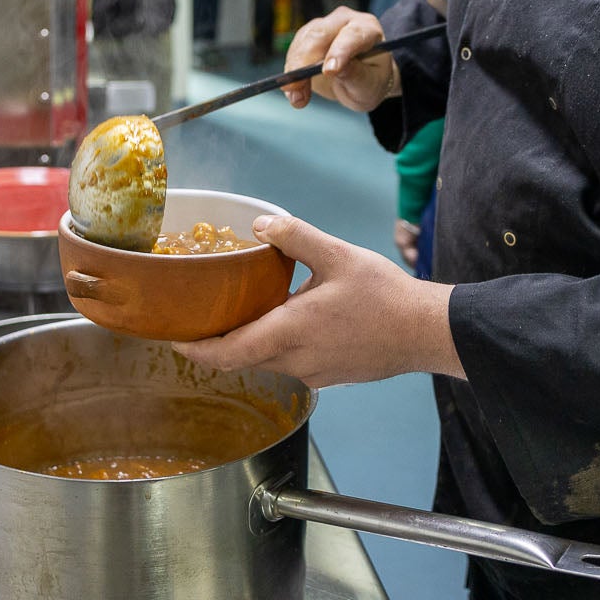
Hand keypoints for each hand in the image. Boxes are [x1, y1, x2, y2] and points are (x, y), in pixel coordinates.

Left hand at [174, 215, 461, 386]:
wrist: (426, 332)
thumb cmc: (386, 297)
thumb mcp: (337, 255)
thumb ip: (295, 237)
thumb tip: (261, 223)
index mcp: (290, 332)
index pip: (227, 353)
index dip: (195, 349)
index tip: (174, 338)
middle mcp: (296, 360)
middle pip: (242, 358)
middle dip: (217, 342)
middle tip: (200, 318)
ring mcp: (313, 373)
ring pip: (266, 361)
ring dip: (249, 341)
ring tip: (241, 311)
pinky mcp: (329, 375)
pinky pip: (290, 363)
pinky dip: (277, 345)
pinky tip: (287, 319)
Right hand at [281, 8, 396, 111]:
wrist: (361, 80)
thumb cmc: (370, 80)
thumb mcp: (369, 85)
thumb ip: (355, 75)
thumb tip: (336, 69)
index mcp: (368, 29)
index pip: (352, 35)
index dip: (339, 51)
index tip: (328, 71)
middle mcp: (344, 21)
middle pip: (320, 33)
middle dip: (304, 60)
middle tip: (297, 87)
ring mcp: (324, 27)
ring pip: (302, 41)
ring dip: (294, 69)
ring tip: (298, 98)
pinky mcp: (307, 37)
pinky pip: (294, 51)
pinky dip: (291, 72)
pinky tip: (294, 91)